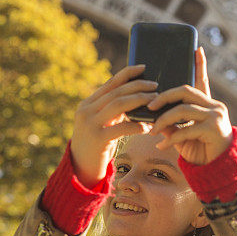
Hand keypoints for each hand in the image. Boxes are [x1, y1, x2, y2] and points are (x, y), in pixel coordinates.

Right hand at [71, 64, 156, 186]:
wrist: (81, 168)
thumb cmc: (96, 145)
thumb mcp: (102, 123)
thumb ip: (113, 110)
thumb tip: (136, 95)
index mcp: (87, 104)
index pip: (110, 84)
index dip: (127, 74)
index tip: (143, 67)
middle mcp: (86, 111)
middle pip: (116, 92)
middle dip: (138, 87)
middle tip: (155, 86)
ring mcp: (90, 124)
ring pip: (118, 105)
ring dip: (139, 101)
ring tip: (154, 101)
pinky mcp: (97, 139)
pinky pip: (120, 128)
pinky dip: (135, 126)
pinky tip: (147, 127)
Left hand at [146, 47, 232, 164]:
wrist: (218, 170)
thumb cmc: (200, 151)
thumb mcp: (182, 134)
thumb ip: (171, 123)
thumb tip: (153, 116)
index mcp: (208, 104)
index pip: (202, 80)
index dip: (200, 64)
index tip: (196, 48)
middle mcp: (214, 106)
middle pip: (185, 90)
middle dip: (164, 97)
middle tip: (149, 105)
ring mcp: (216, 116)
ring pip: (183, 109)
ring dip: (163, 119)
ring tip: (153, 130)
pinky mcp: (214, 129)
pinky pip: (186, 129)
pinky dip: (171, 138)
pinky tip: (161, 145)